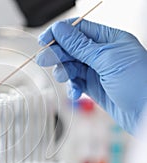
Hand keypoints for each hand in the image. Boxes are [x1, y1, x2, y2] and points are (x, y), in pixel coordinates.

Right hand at [36, 18, 146, 133]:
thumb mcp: (107, 60)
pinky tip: (75, 92)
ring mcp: (96, 70)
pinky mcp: (93, 86)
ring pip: (71, 66)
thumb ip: (80, 46)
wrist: (146, 115)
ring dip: (64, 71)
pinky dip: (72, 87)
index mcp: (109, 39)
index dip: (59, 33)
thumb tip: (60, 30)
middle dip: (58, 54)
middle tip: (44, 60)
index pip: (79, 29)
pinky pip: (75, 82)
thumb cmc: (138, 83)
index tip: (44, 40)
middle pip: (71, 48)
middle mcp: (101, 53)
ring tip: (64, 78)